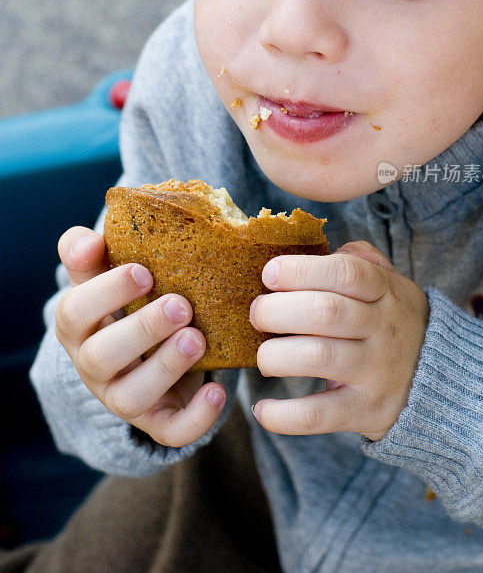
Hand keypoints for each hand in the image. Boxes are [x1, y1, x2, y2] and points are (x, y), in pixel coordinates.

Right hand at [54, 226, 225, 446]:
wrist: (148, 349)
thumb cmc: (127, 302)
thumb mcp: (105, 275)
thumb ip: (90, 254)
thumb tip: (88, 240)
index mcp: (80, 326)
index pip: (74, 312)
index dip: (106, 292)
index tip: (143, 271)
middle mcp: (94, 366)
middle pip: (102, 357)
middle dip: (142, 330)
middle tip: (181, 305)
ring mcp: (123, 397)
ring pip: (132, 397)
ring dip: (165, 367)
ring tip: (197, 338)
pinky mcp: (158, 421)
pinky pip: (170, 432)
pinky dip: (195, 418)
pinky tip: (218, 390)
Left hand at [249, 241, 428, 440]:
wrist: (446, 381)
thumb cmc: (396, 322)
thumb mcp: (392, 284)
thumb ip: (362, 261)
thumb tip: (326, 247)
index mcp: (386, 292)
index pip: (346, 272)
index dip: (302, 269)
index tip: (270, 273)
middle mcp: (383, 329)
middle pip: (324, 312)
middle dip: (277, 310)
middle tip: (256, 314)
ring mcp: (376, 371)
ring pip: (318, 357)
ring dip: (276, 355)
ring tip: (263, 356)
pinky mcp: (366, 411)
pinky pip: (320, 415)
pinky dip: (285, 416)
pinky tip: (262, 409)